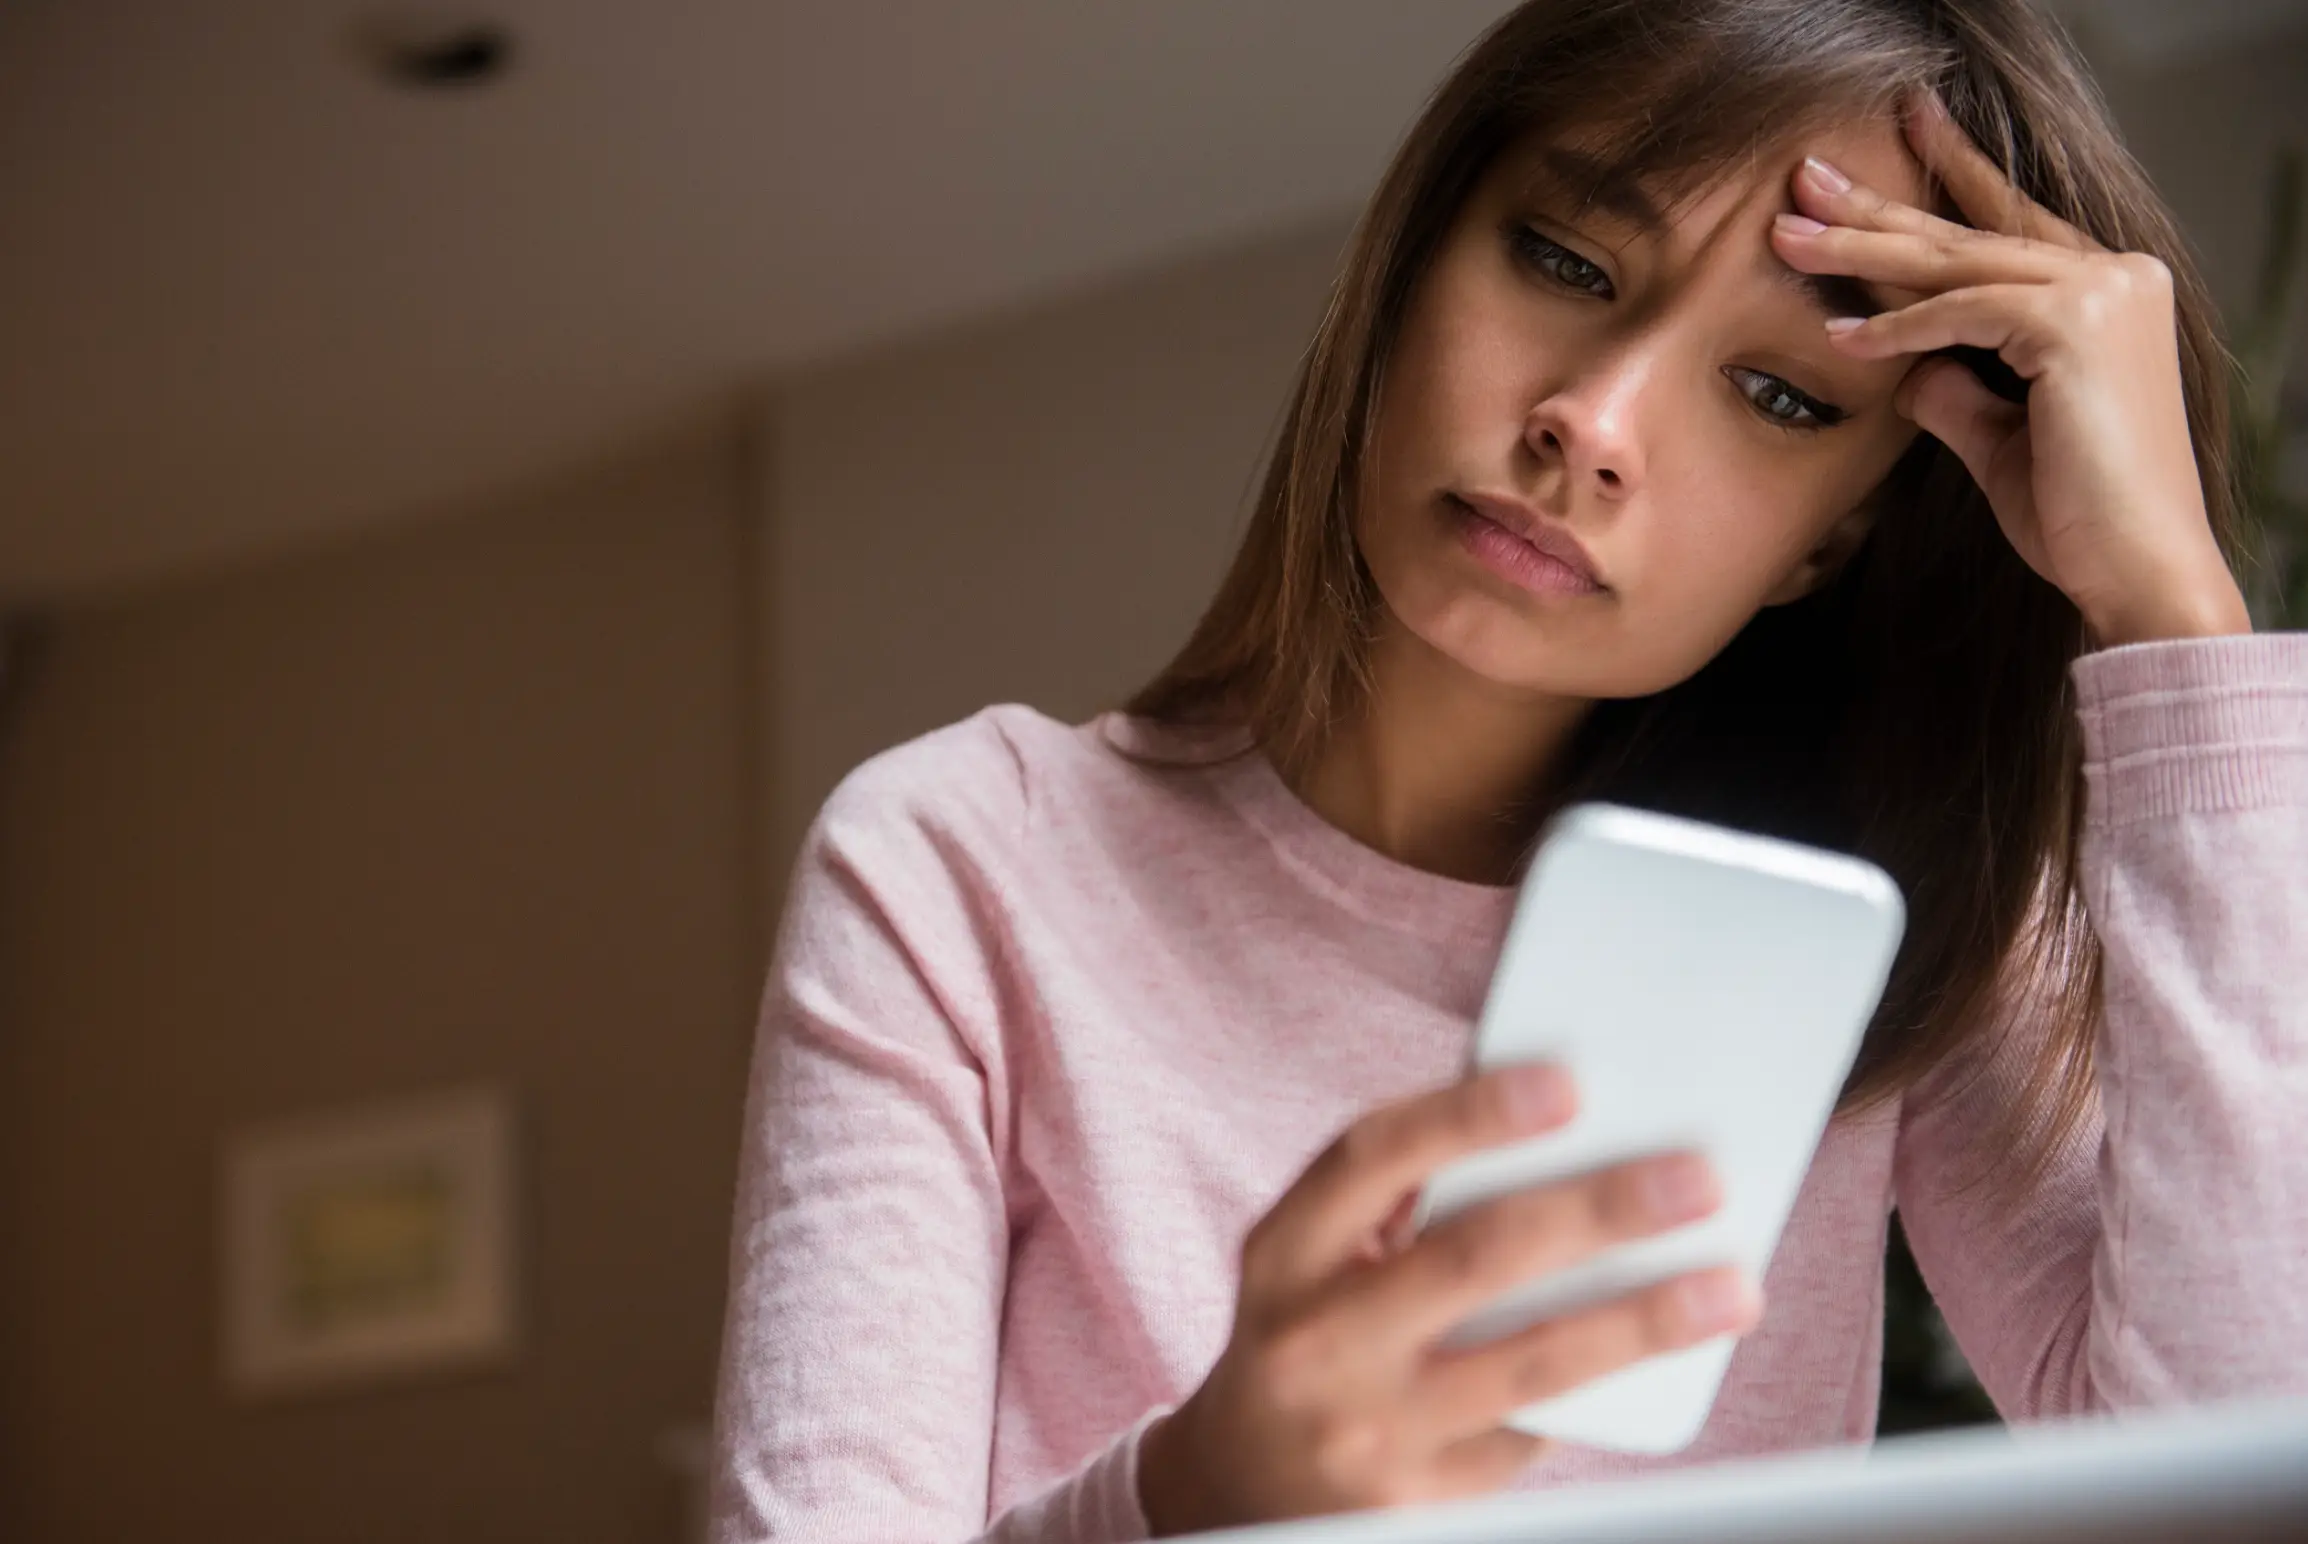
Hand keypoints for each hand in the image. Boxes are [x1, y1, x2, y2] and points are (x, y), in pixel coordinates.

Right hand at [1136, 1065, 1761, 1534]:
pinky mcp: (1419, 1500)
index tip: (1568, 1085)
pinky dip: (1598, 1391)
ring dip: (1644, 1320)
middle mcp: (1318, 1339)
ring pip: (1529, 1362)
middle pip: (1475, 1256)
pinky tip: (1655, 1359)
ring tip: (1729, 1286)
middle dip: (1600, 1211)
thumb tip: (1549, 1127)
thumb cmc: (1302, 1337)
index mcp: (1285, 1251)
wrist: (1238, 1489)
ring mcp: (1369, 1427)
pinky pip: (1531, 1433)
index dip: (1470, 1114)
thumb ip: (1400, 1195)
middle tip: (1696, 1179)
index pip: (1374, 1158)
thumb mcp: (1311, 1256)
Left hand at [1770, 94, 2250, 648]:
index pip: (2008, 225)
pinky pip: (1963, 312)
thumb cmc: (2077, 515)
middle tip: (1805, 180)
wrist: (2135, 568)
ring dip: (1865, 252)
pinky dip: (1900, 327)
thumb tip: (1905, 367)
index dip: (1948, 180)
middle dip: (1880, 209)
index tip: (1896, 139)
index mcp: (2111, 290)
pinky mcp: (2076, 326)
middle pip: (1973, 232)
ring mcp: (2104, 292)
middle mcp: (2118, 275)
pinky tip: (1842, 340)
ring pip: (1958, 262)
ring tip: (1788, 240)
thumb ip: (1957, 388)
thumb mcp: (1998, 436)